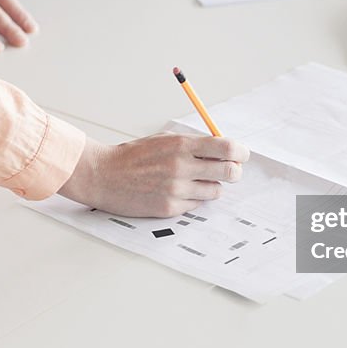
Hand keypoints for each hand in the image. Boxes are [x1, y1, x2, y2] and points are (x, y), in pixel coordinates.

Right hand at [58, 134, 249, 217]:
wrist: (104, 175)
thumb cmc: (133, 156)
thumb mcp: (164, 139)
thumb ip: (193, 143)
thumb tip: (222, 148)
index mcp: (182, 145)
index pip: (227, 148)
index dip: (240, 152)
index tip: (242, 155)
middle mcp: (182, 167)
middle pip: (229, 172)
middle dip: (233, 171)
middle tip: (230, 170)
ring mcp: (176, 190)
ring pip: (215, 191)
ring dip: (211, 186)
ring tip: (195, 181)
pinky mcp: (170, 208)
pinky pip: (196, 205)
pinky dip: (192, 199)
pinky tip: (176, 191)